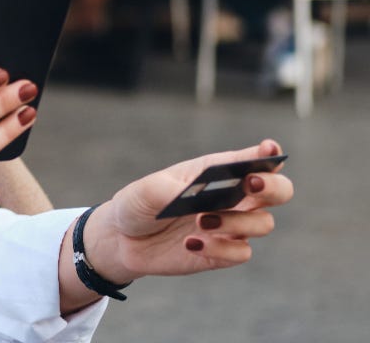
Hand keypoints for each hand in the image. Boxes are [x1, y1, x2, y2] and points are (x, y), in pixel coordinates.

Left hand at [82, 139, 293, 284]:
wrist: (124, 240)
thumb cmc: (139, 204)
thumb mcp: (146, 190)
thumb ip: (170, 189)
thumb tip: (195, 195)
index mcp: (218, 172)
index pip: (255, 159)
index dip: (269, 154)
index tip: (269, 149)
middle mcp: (233, 198)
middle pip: (279, 191)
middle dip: (273, 187)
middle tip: (250, 184)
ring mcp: (231, 226)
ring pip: (263, 223)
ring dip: (237, 221)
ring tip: (201, 220)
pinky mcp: (223, 252)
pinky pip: (242, 253)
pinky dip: (220, 248)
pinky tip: (191, 243)